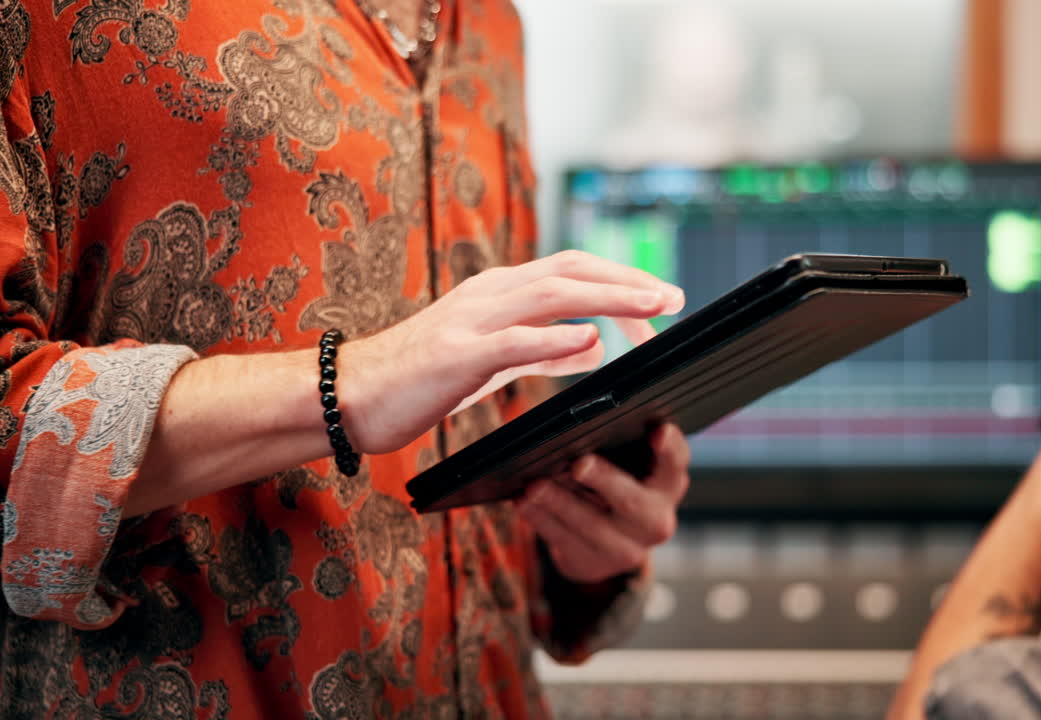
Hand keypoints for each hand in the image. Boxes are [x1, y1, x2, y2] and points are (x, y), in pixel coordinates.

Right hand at [342, 250, 683, 453]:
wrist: (349, 395)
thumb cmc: (420, 380)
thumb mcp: (491, 360)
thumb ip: (539, 349)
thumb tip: (591, 343)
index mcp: (499, 293)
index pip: (571, 272)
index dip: (620, 281)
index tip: (662, 300)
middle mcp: (489, 295)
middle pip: (571, 271)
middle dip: (628, 282)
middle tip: (674, 298)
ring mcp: (472, 321)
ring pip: (551, 295)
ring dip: (608, 298)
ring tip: (651, 309)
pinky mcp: (455, 355)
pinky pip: (513, 341)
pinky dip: (556, 338)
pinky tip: (591, 342)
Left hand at [516, 424, 690, 583]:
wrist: (609, 542)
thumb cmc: (615, 483)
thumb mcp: (627, 464)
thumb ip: (616, 445)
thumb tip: (575, 425)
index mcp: (668, 484)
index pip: (675, 462)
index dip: (670, 447)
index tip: (658, 431)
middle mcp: (656, 520)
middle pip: (632, 500)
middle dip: (604, 480)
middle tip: (579, 464)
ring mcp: (628, 549)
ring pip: (592, 525)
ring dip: (559, 502)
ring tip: (534, 485)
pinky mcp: (595, 564)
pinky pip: (565, 541)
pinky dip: (542, 518)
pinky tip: (524, 502)